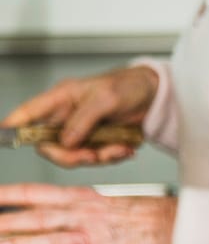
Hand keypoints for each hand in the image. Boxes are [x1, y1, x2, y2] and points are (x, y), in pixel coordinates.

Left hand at [0, 186, 175, 243]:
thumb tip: (51, 210)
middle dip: (6, 221)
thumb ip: (78, 207)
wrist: (179, 227)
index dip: (9, 194)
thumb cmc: (147, 216)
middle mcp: (85, 216)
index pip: (38, 193)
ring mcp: (95, 238)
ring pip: (53, 240)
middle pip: (38, 217)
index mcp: (84, 199)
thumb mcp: (108, 202)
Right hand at [3, 66, 158, 167]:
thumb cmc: (130, 85)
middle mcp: (67, 117)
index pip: (29, 113)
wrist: (157, 96)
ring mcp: (81, 131)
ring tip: (118, 148)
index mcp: (62, 98)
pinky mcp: (97, 142)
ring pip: (73, 156)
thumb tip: (65, 141)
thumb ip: (83, 119)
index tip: (4, 135)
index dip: (13, 125)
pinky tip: (125, 148)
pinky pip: (95, 158)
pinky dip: (111, 157)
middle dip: (69, 155)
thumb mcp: (107, 98)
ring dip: (96, 157)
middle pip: (48, 145)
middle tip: (91, 154)